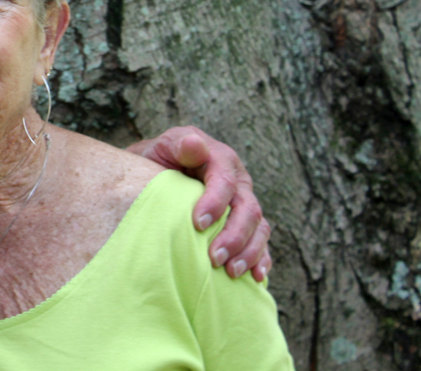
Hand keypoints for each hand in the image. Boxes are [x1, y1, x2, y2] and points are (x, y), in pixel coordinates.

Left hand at [126, 126, 270, 280]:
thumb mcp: (163, 146)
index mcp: (220, 159)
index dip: (214, 203)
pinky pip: (261, 241)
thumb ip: (178, 145)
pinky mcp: (246, 221)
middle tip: (215, 259)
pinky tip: (256, 277)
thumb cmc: (159, 158)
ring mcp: (244, 201)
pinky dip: (261, 258)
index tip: (198, 224)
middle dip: (234, 236)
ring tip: (232, 272)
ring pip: (259, 227)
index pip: (224, 182)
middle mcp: (238, 180)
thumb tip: (195, 143)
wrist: (160, 168)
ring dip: (249, 252)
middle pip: (247, 209)